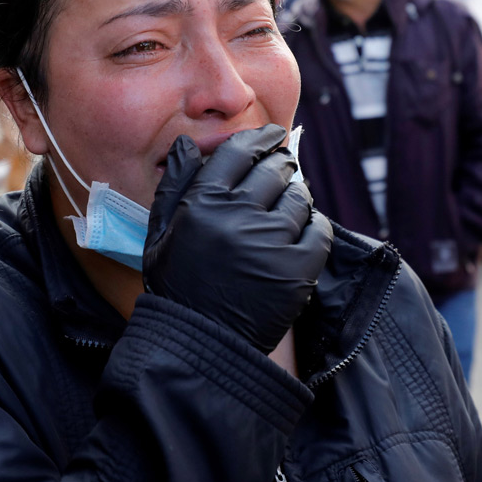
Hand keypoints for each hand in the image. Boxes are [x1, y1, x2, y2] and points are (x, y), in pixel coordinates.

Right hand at [143, 125, 333, 353]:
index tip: (272, 136)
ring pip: (299, 197)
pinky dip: (314, 227)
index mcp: (203, 203)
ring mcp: (271, 242)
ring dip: (296, 197)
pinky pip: (320, 229)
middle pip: (274, 169)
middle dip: (280, 166)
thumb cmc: (177, 285)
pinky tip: (300, 235)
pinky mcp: (297, 270)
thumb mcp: (161, 232)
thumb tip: (186, 143)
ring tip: (286, 209)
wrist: (200, 345)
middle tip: (282, 171)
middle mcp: (238, 216)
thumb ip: (175, 184)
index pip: (240, 151)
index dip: (260, 138)